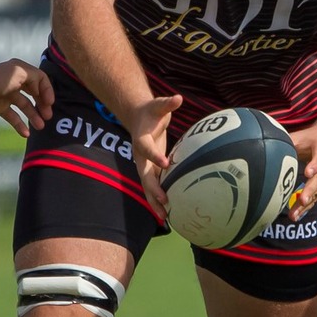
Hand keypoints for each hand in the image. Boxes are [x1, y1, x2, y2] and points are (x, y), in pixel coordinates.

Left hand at [0, 58, 53, 137]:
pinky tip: (26, 134)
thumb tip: (40, 91)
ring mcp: (8, 95)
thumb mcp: (19, 73)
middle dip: (43, 105)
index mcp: (21, 72)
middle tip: (48, 116)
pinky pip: (13, 116)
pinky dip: (20, 125)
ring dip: (34, 116)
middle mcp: (16, 82)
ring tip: (41, 127)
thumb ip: (34, 78)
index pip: (41, 80)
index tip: (50, 103)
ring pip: (26, 106)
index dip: (47, 91)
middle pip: (35, 94)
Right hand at [127, 94, 181, 214]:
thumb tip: (178, 98)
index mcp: (141, 141)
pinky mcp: (150, 170)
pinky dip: (159, 200)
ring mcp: (144, 165)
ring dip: (155, 202)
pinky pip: (154, 187)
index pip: (147, 150)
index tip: (166, 164)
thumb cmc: (151, 111)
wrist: (138, 118)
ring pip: (148, 187)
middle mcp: (140, 157)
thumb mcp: (158, 104)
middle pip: (145, 176)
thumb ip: (167, 103)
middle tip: (165, 201)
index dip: (155, 156)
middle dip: (154, 190)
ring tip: (165, 218)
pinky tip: (167, 215)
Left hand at [285, 124, 316, 219]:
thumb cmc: (310, 141)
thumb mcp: (300, 137)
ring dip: (308, 202)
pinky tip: (298, 214)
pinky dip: (309, 206)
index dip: (315, 165)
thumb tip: (267, 146)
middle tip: (302, 200)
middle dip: (312, 189)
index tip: (307, 173)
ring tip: (295, 213)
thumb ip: (287, 141)